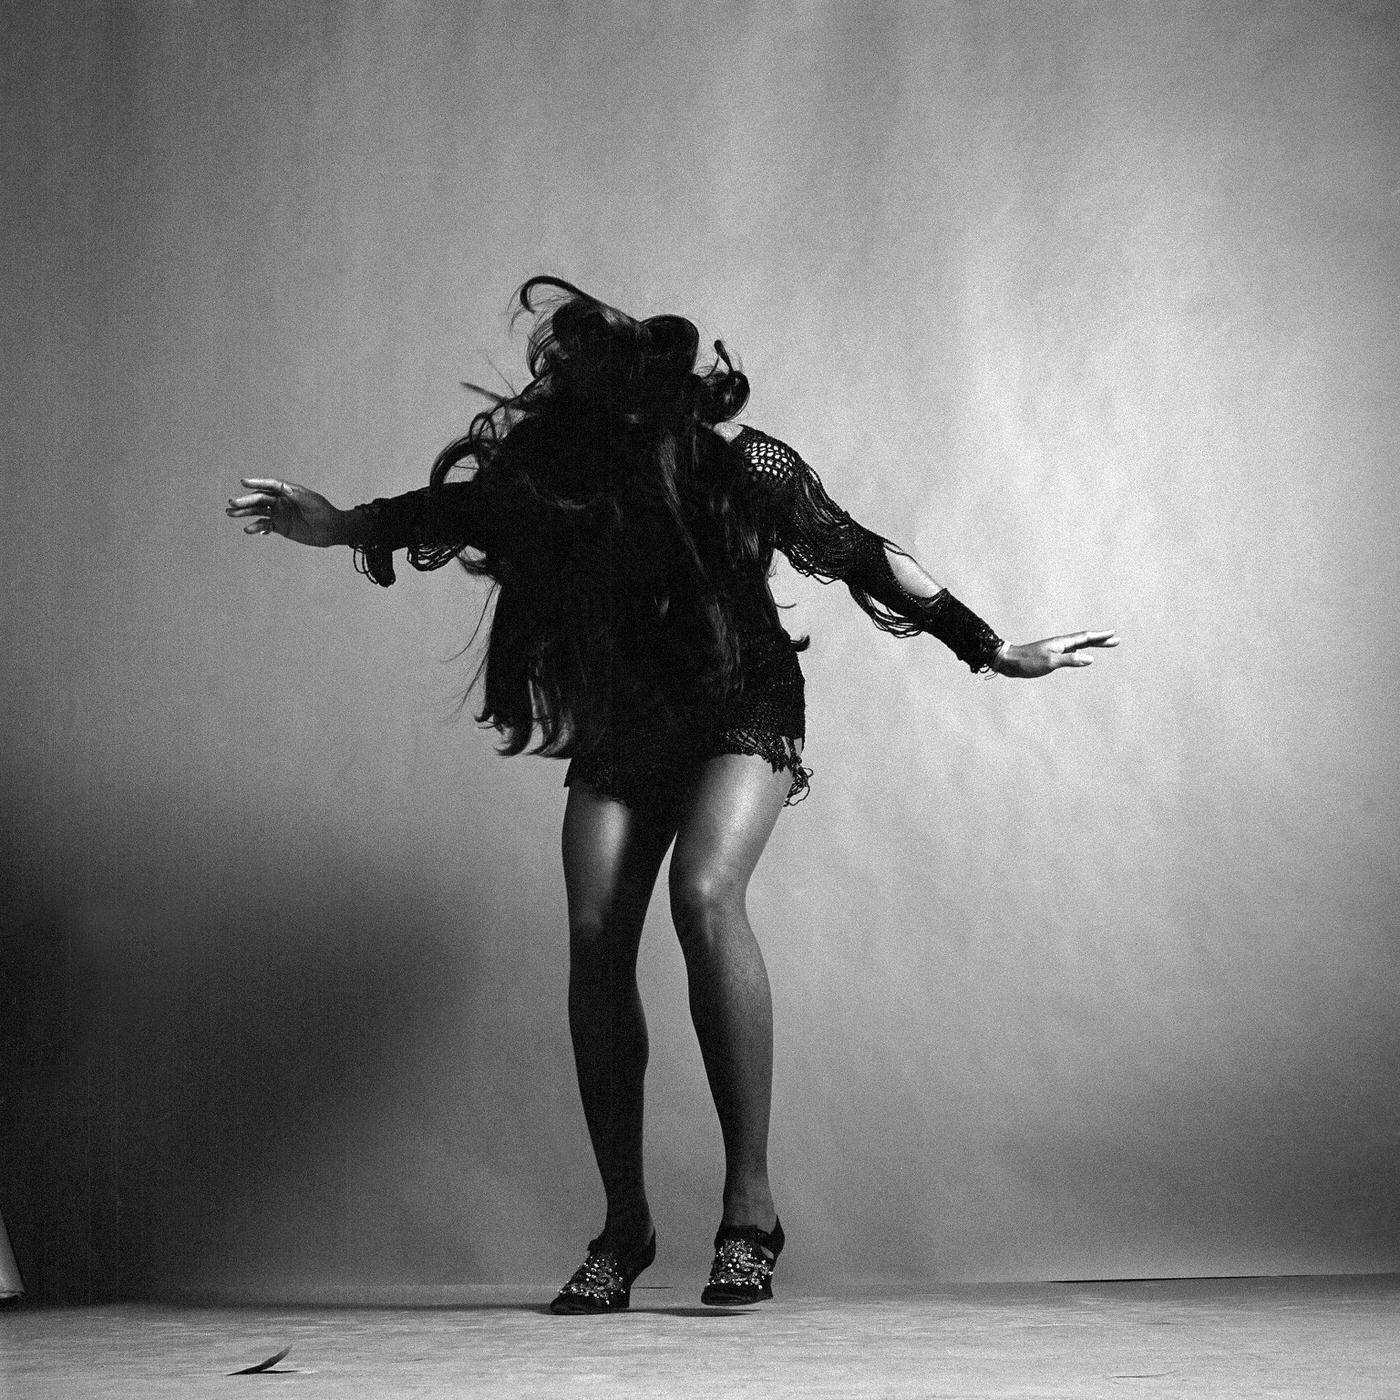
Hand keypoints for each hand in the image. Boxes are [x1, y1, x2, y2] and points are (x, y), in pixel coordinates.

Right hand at [226, 478, 351, 547]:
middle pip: (259, 499)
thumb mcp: (311, 502)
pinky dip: (256, 527)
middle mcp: (281, 501)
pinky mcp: (280, 527)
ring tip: (230, 513)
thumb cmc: (324, 512)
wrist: (332, 530)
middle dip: (245, 500)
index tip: (243, 482)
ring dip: (244, 512)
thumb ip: (296, 495)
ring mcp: (279, 514)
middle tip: (231, 502)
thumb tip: (282, 487)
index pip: (269, 485)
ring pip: (258, 512)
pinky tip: (248, 529)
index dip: (256, 483)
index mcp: (288, 491)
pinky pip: (264, 526)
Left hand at [992, 630, 1118, 677]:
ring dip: (1092, 645)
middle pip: (1085, 640)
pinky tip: (1082, 656)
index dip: (1100, 636)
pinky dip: (1081, 652)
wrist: (1008, 662)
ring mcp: (1056, 649)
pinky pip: (1072, 652)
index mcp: (1061, 643)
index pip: (1085, 637)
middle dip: (1101, 639)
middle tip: (1116, 640)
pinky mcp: (1051, 656)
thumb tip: (1091, 659)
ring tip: (1104, 645)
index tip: (1114, 633)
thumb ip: (1070, 661)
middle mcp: (1060, 644)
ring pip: (1079, 645)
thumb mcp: (1050, 662)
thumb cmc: (1027, 662)